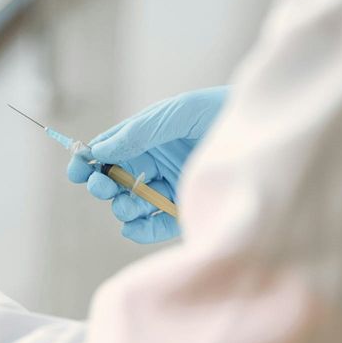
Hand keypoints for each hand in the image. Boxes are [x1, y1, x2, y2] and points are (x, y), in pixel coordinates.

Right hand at [67, 86, 228, 242]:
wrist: (265, 133)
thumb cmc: (220, 112)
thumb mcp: (176, 114)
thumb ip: (138, 132)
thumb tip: (100, 150)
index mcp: (146, 139)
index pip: (108, 151)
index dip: (88, 160)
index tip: (76, 170)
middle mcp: (154, 165)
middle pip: (114, 181)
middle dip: (102, 185)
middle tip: (102, 186)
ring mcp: (168, 190)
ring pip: (130, 205)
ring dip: (122, 207)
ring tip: (128, 204)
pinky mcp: (184, 212)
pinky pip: (153, 226)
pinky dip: (139, 230)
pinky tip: (134, 226)